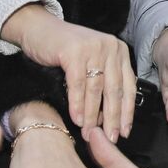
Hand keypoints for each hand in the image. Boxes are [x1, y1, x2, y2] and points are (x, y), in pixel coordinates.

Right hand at [1, 4, 135, 138]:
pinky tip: (77, 119)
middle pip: (114, 90)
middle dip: (112, 118)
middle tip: (110, 139)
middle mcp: (110, 48)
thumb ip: (103, 83)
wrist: (39, 28)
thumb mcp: (92, 62)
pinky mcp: (75, 52)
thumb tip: (108, 118)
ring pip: (96, 89)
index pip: (128, 87)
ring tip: (89, 133)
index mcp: (119, 52)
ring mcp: (93, 48)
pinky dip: (78, 104)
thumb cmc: (65, 50)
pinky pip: (78, 84)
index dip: (127, 112)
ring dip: (93, 115)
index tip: (124, 132)